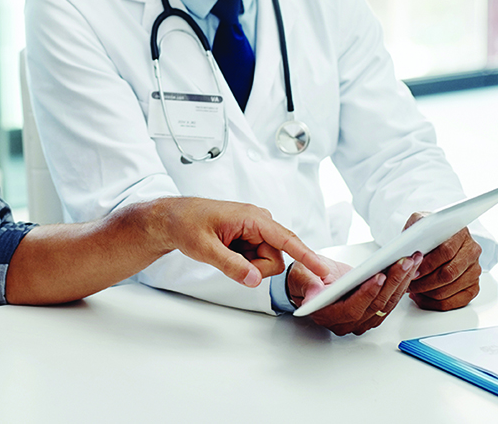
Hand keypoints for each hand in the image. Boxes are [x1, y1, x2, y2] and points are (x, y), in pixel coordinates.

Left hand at [151, 197, 330, 287]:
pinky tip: (227, 251)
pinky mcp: (251, 237)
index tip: (323, 270)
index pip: (287, 239)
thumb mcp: (204, 248)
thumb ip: (231, 265)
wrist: (173, 219)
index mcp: (252, 217)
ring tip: (224, 251)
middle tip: (227, 260)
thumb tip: (254, 279)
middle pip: (276, 258)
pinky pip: (257, 259)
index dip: (306, 256)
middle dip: (255, 268)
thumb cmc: (186, 224)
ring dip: (247, 265)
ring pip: (266, 262)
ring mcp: (256, 230)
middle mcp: (259, 221)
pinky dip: (243, 262)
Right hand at [287, 252, 422, 335]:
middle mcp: (346, 323)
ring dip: (402, 282)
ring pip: (387, 304)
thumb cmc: (306, 277)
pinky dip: (401, 284)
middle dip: (393, 282)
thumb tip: (314, 295)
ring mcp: (361, 320)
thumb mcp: (302, 276)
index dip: (368, 294)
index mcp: (327, 316)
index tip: (380, 276)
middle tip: (404, 262)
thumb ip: (308, 286)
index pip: (353, 309)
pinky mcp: (371, 312)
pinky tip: (409, 268)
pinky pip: (390, 301)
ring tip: (411, 260)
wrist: (311, 279)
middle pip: (375, 306)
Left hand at [404, 213, 481, 310]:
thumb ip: (414, 228)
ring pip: (451, 288)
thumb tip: (408, 243)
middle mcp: (472, 251)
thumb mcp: (419, 222)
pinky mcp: (474, 286)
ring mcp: (475, 270)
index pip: (446, 251)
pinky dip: (436, 303)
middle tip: (410, 283)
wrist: (438, 238)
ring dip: (428, 293)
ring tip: (412, 289)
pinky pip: (456, 301)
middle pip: (449, 273)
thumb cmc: (427, 233)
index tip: (413, 271)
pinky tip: (422, 297)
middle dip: (426, 282)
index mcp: (460, 233)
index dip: (428, 264)